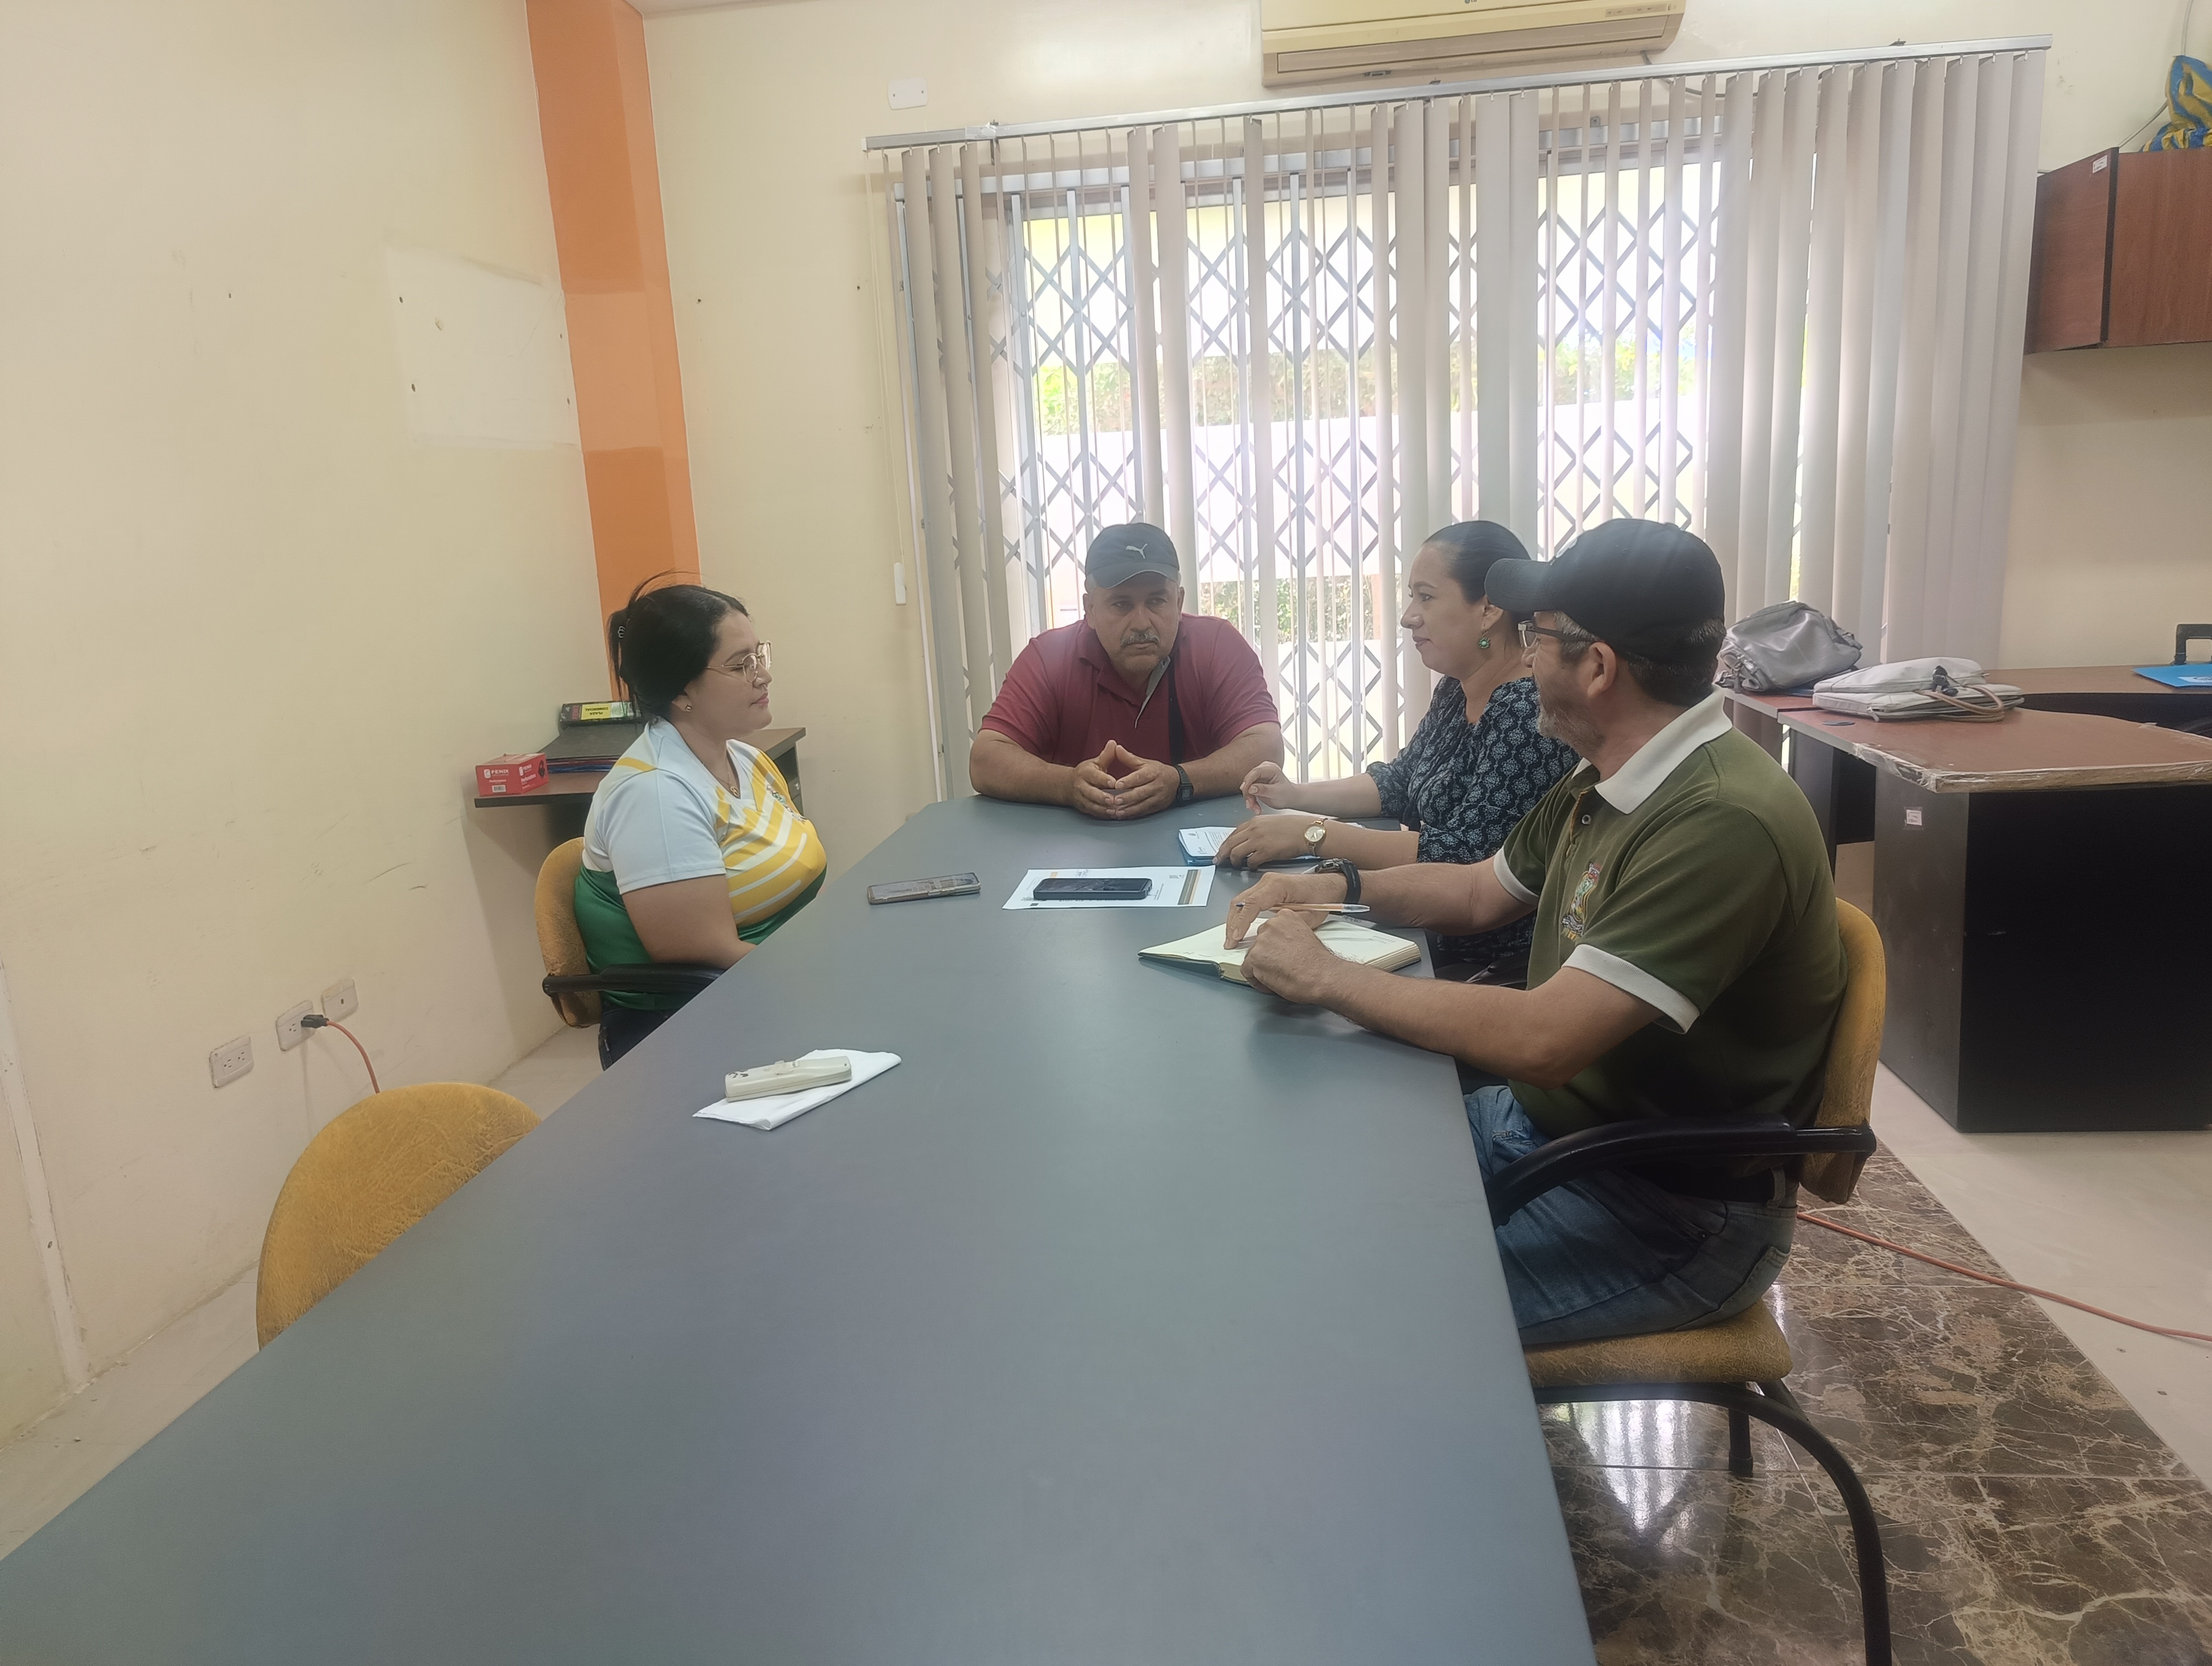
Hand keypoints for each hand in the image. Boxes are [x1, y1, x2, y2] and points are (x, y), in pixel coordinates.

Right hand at [1067, 746, 1124, 819]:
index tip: (1114, 783)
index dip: (1104, 780)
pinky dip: (1102, 815)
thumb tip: (1113, 743)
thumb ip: (1106, 755)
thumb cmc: (1086, 773)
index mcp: (1086, 773)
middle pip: (1091, 793)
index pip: (1095, 776)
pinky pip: (1093, 812)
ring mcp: (1081, 798)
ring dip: (1103, 809)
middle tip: (1114, 800)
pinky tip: (1112, 815)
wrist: (1066, 785)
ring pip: (1092, 805)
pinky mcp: (1083, 808)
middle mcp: (1081, 786)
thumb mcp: (1095, 762)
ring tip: (1115, 811)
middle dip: (1102, 797)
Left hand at [1097, 740, 1178, 819]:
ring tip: (1117, 812)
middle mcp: (1156, 786)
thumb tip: (1116, 749)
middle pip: (1141, 793)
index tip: (1118, 784)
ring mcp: (1157, 798)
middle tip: (1115, 801)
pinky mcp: (1156, 807)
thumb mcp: (1145, 763)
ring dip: (1129, 809)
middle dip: (1127, 798)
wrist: (1178, 782)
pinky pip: (1144, 812)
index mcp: (1152, 773)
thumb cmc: (1159, 772)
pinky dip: (1133, 814)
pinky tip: (1123, 815)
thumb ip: (1129, 758)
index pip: (1140, 777)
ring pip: (1142, 805)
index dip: (1129, 781)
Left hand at [1214, 815, 1326, 868]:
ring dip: (1234, 861)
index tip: (1221, 850)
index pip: (1232, 834)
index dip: (1225, 844)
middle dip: (1222, 854)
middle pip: (1229, 844)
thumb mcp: (1270, 822)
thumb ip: (1257, 829)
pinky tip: (1252, 867)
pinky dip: (1249, 866)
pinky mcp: (1265, 852)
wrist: (1306, 831)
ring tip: (1236, 865)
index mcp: (1254, 822)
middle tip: (1219, 861)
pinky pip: (1250, 862)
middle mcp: (1253, 830)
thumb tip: (1248, 840)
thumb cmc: (1292, 827)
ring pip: (1236, 853)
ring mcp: (1258, 841)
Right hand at [1223, 868, 1348, 947]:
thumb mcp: (1308, 916)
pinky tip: (1238, 928)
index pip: (1251, 903)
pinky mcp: (1265, 889)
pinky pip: (1246, 901)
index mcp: (1278, 885)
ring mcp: (1264, 883)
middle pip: (1240, 902)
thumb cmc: (1322, 897)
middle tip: (1229, 943)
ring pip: (1240, 901)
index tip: (1236, 938)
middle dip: (1232, 924)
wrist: (1328, 885)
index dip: (1241, 922)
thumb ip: (1286, 925)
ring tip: (1231, 939)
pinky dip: (1240, 915)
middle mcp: (1268, 881)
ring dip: (1233, 920)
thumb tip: (1268, 934)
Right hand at [1240, 761, 1297, 811]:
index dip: (1248, 781)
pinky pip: (1249, 791)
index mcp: (1271, 769)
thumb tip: (1251, 788)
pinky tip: (1255, 807)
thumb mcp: (1277, 793)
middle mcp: (1264, 770)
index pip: (1256, 772)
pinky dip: (1251, 800)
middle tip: (1251, 804)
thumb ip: (1264, 790)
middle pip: (1249, 780)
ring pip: (1247, 787)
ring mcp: (1260, 777)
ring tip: (1255, 808)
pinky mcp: (1256, 783)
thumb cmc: (1287, 794)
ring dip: (1249, 799)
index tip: (1245, 790)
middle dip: (1248, 793)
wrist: (1289, 798)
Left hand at [1240, 908, 1339, 1002]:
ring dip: (1261, 967)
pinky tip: (1270, 983)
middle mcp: (1271, 925)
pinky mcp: (1254, 958)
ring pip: (1252, 956)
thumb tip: (1282, 945)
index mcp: (1285, 917)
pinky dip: (1256, 980)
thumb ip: (1289, 936)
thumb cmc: (1318, 962)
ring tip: (1277, 975)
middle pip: (1258, 942)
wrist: (1322, 976)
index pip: (1269, 929)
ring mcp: (1261, 941)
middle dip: (1266, 955)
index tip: (1279, 953)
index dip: (1273, 945)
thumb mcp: (1304, 936)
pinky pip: (1247, 971)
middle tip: (1278, 966)